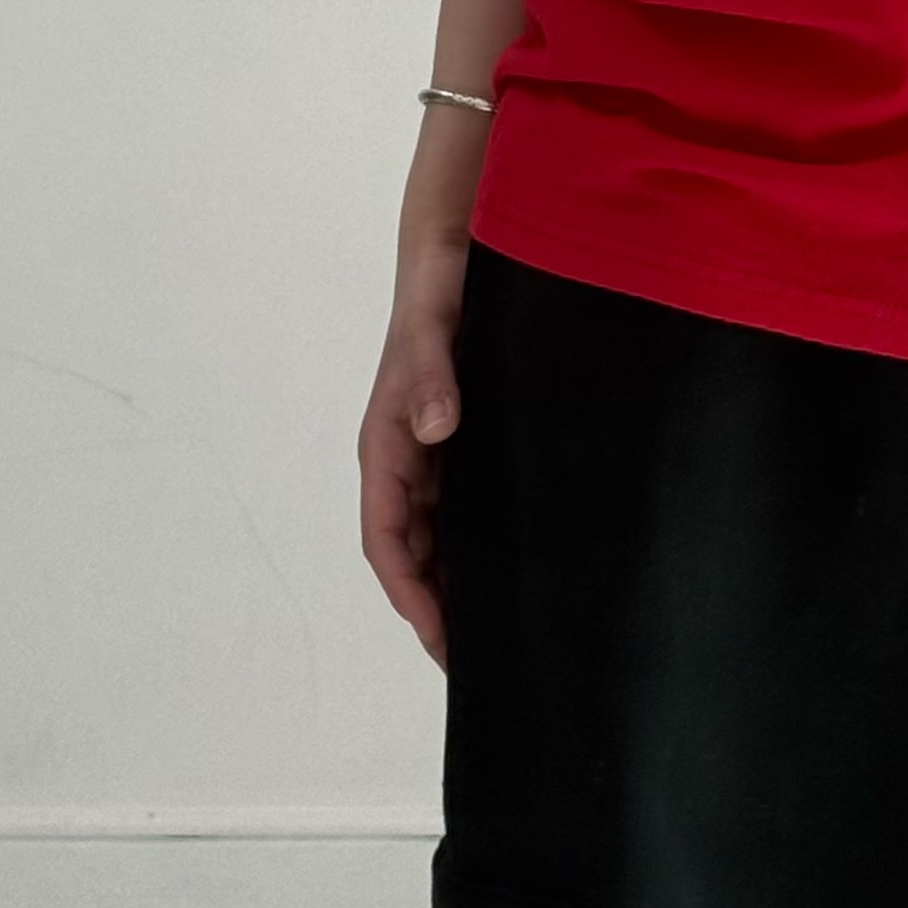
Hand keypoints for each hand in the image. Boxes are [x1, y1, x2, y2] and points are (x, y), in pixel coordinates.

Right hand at [358, 239, 468, 669]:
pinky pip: (469, 503)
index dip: (412, 594)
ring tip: (504, 628)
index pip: (389, 542)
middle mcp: (408, 457)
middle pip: (417, 551)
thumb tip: (434, 429)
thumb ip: (430, 376)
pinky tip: (521, 561)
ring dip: (462, 578)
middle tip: (480, 659)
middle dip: (438, 606)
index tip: (442, 638)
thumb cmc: (438, 290)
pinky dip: (484, 540)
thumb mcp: (433, 330)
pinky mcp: (466, 437)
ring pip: (444, 534)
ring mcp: (437, 450)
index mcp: (386, 447)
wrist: (460, 247)